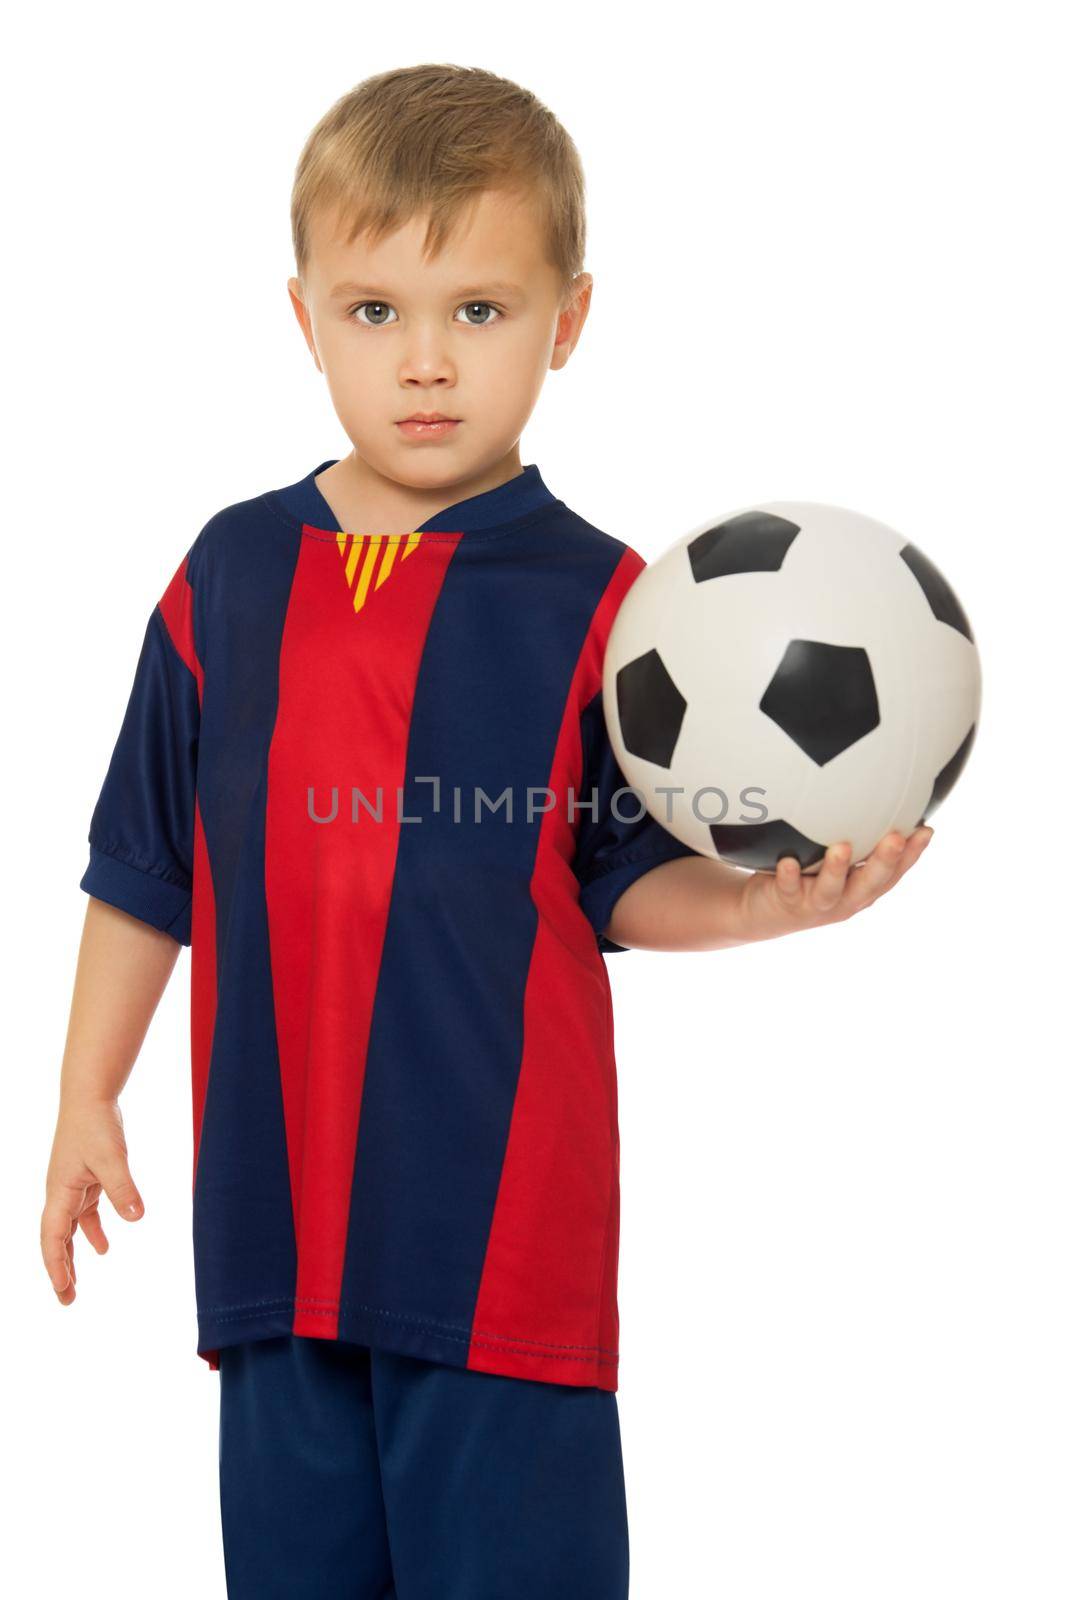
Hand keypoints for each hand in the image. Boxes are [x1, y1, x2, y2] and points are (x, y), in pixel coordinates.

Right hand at [41, 1098, 144, 1305]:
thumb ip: (123, 1188)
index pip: (53, 1238)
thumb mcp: (112, 1158)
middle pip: (56, 1240)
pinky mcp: (86, 1179)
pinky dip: (92, 1231)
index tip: (64, 1290)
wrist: (90, 1097)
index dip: (56, 1266)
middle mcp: (61, 1193)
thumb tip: (136, 1217)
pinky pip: (85, 1214)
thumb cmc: (95, 1124)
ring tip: (77, 1284)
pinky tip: (105, 1247)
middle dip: (60, 1270)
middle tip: (67, 1300)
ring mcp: (72, 1187)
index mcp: (60, 1192)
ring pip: (68, 1230)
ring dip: (72, 1256)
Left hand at [738, 825, 932, 940]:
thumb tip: (864, 778)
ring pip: (831, 889)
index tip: (927, 829)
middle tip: (897, 837)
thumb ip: (848, 830)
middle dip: (886, 860)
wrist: (761, 913)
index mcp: (861, 886)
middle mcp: (846, 899)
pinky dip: (789, 876)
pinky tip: (787, 861)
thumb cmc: (803, 874)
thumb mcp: (827, 854)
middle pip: (871, 882)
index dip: (912, 854)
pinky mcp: (787, 905)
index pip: (894, 871)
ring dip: (837, 869)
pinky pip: (788, 889)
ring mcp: (817, 905)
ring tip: (842, 848)